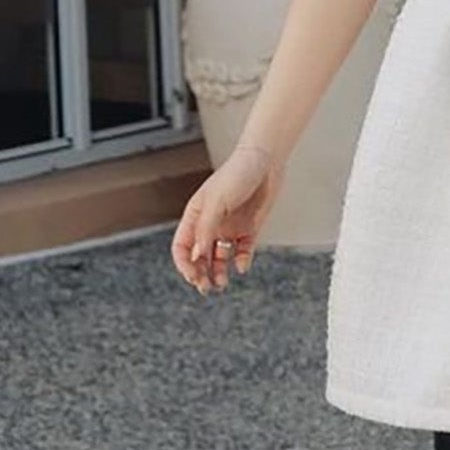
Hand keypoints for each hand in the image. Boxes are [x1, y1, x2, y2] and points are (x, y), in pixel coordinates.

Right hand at [172, 142, 283, 294]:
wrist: (267, 161)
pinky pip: (242, 251)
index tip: (192, 276)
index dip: (184, 263)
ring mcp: (230, 227)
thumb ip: (206, 229)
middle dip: (199, 273)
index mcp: (195, 216)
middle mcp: (210, 224)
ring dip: (218, 272)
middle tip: (206, 288)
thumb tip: (197, 256)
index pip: (182, 246)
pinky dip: (240, 261)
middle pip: (199, 256)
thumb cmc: (237, 175)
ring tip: (221, 284)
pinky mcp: (249, 228)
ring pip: (219, 257)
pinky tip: (241, 266)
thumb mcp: (217, 202)